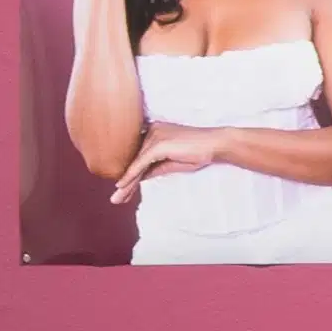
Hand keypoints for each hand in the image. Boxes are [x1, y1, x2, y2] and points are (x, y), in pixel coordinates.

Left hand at [113, 124, 235, 199]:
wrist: (215, 144)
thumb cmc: (198, 152)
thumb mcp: (171, 162)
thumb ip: (154, 168)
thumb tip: (139, 178)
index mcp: (153, 132)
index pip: (137, 156)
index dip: (129, 174)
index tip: (122, 191)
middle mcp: (151, 131)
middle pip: (134, 160)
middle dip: (125, 182)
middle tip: (115, 199)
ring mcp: (154, 136)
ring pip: (135, 163)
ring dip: (126, 183)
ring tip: (116, 199)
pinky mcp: (158, 144)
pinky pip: (140, 163)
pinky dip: (131, 176)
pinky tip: (121, 186)